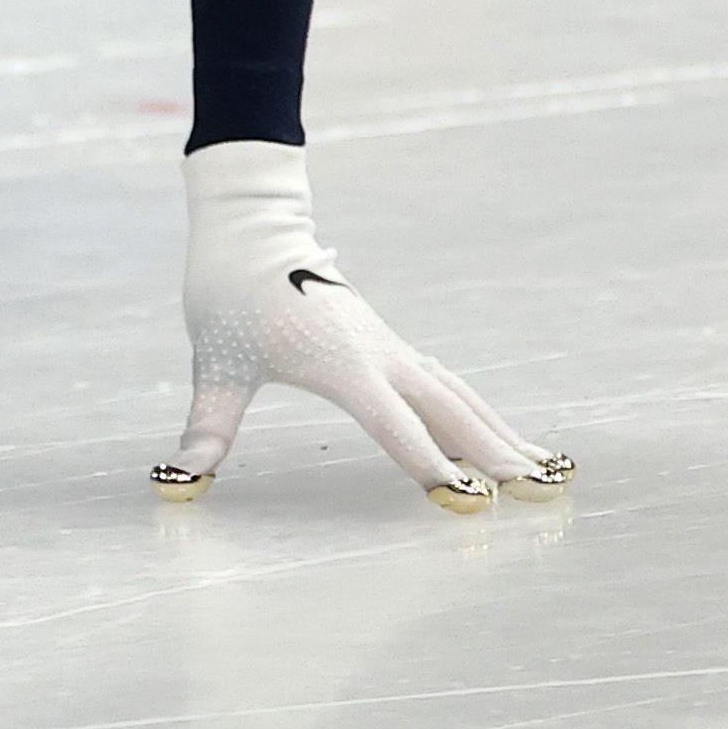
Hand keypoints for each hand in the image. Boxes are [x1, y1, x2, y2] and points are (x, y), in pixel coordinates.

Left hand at [156, 141, 568, 509]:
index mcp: (341, 364)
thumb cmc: (229, 295)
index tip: (467, 496)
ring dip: (500, 431)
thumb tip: (181, 477)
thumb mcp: (213, 364)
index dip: (427, 462)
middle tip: (542, 491)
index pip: (394, 424)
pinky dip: (476, 412)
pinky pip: (445, 383)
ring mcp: (390, 348)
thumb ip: (208, 425)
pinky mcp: (388, 345)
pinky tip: (495, 438)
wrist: (250, 232)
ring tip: (546, 470)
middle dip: (495, 451)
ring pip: (458, 394)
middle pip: (450, 410)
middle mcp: (379, 356)